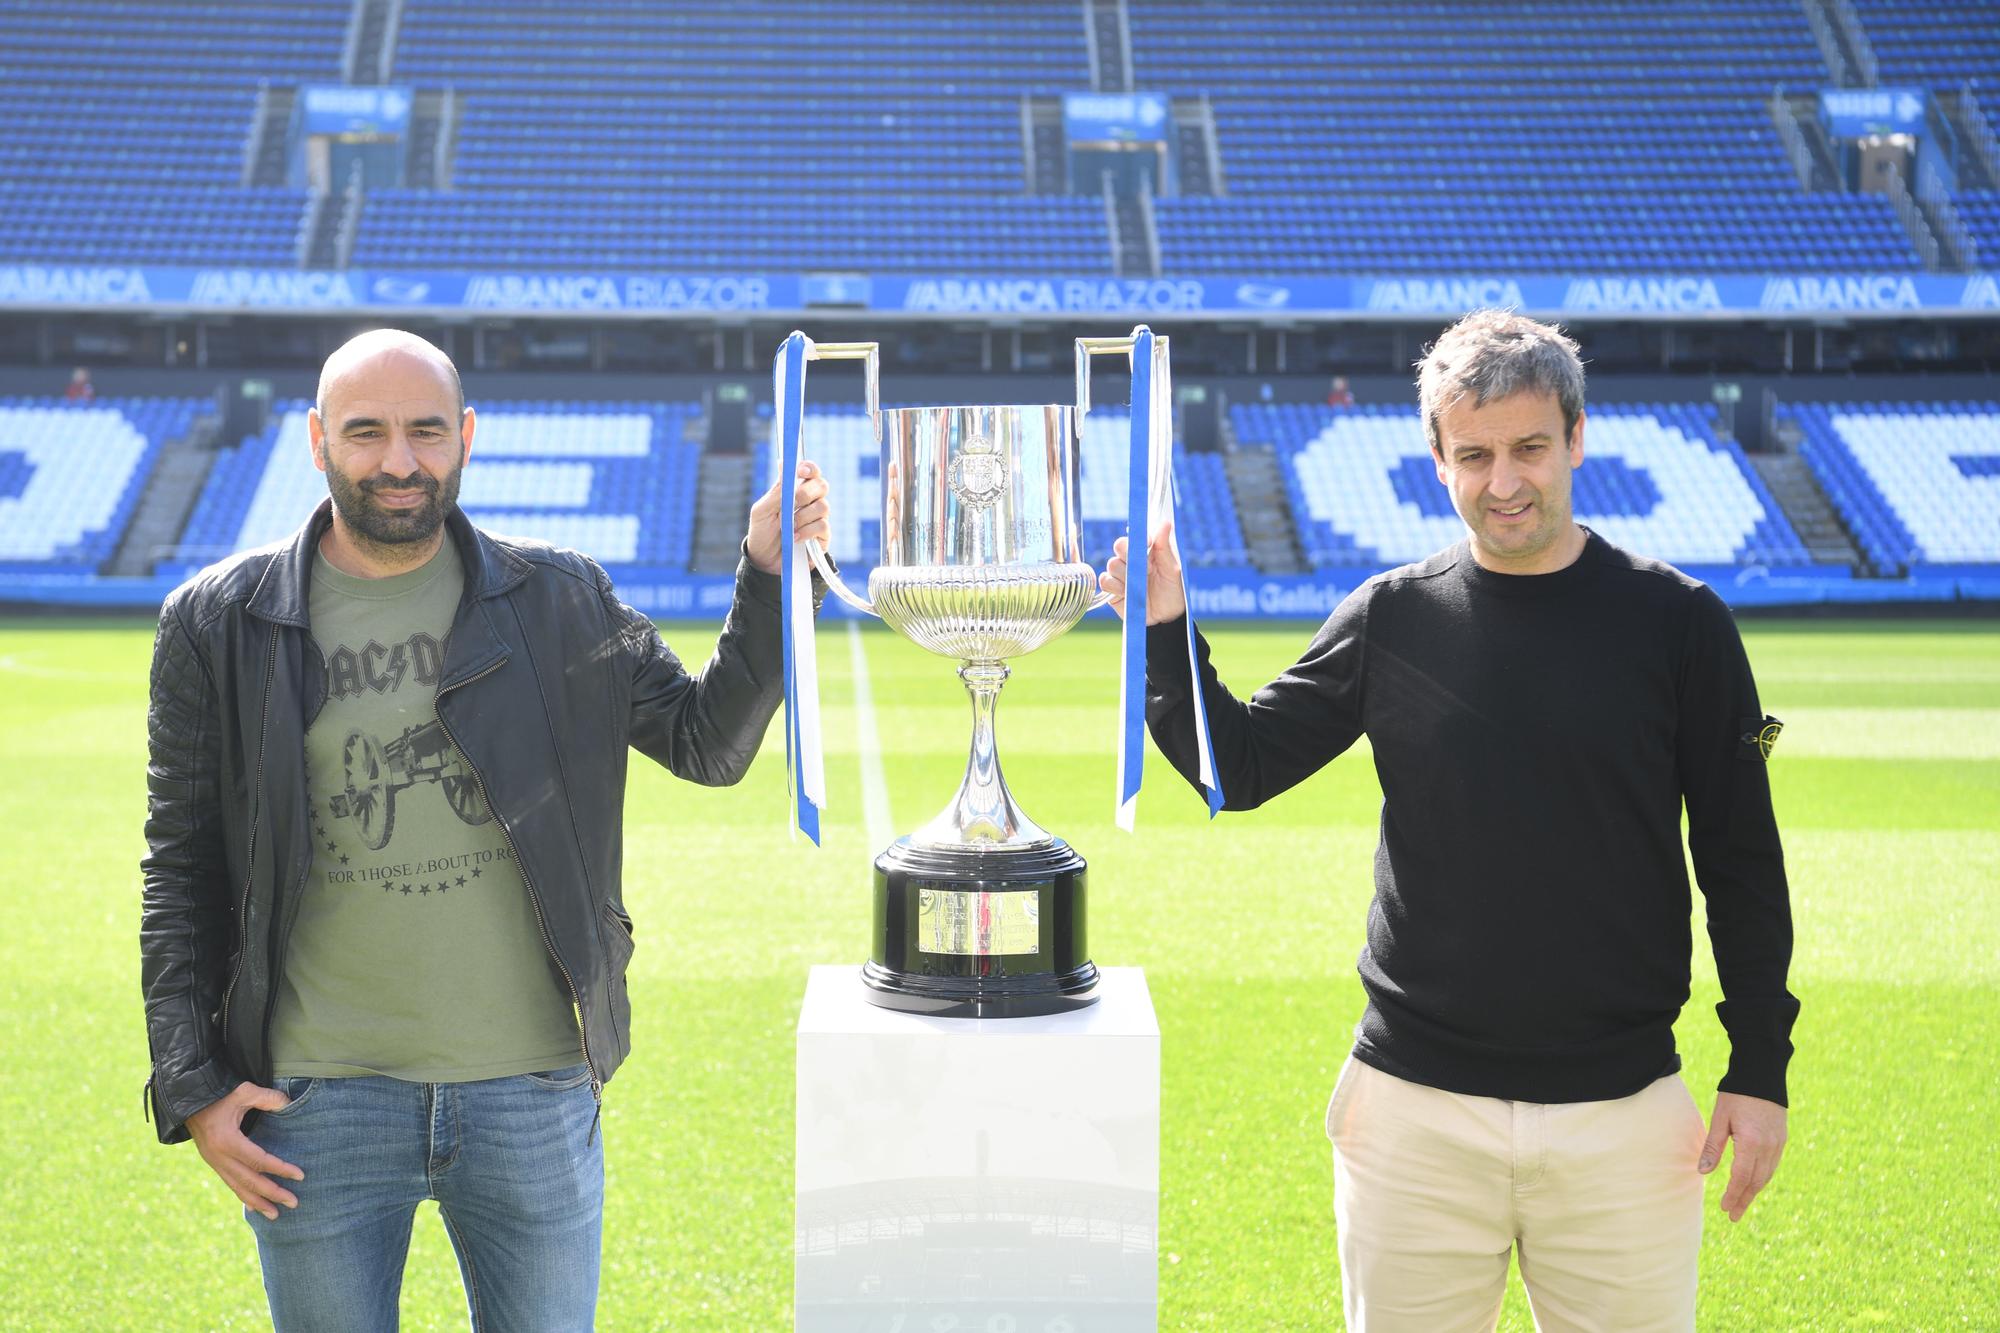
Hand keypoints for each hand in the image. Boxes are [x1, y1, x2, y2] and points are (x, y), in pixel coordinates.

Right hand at [187, 1081, 304, 1220]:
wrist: (186, 1102)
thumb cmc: (218, 1095)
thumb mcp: (242, 1091)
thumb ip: (266, 1097)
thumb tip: (288, 1103)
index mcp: (227, 1141)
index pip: (259, 1160)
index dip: (280, 1169)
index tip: (300, 1176)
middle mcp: (219, 1157)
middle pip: (250, 1181)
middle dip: (273, 1194)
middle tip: (294, 1203)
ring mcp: (214, 1163)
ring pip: (238, 1188)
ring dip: (258, 1202)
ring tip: (276, 1215)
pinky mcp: (214, 1164)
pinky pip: (230, 1184)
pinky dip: (243, 1197)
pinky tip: (255, 1207)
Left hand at [746, 459, 829, 575]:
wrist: (765, 560)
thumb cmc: (762, 532)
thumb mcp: (762, 511)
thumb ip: (776, 491)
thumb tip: (784, 464)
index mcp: (795, 490)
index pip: (810, 472)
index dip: (809, 468)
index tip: (801, 471)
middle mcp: (810, 501)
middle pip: (821, 485)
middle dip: (805, 493)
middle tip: (791, 504)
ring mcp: (818, 518)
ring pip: (823, 507)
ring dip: (802, 517)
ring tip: (788, 528)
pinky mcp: (823, 536)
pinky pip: (822, 526)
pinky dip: (807, 531)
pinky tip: (795, 538)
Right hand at [1099, 520, 1185, 625]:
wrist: (1165, 618)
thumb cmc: (1172, 591)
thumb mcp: (1172, 569)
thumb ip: (1164, 546)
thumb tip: (1166, 522)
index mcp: (1144, 552)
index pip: (1133, 537)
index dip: (1137, 539)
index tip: (1148, 545)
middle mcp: (1129, 561)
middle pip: (1118, 546)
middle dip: (1129, 556)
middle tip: (1145, 570)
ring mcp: (1119, 575)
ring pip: (1112, 564)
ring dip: (1126, 575)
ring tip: (1139, 586)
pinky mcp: (1111, 590)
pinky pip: (1105, 580)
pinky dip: (1115, 586)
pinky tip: (1126, 593)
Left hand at [1699, 1091, 1787, 1221]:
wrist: (1762, 1075)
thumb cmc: (1736, 1096)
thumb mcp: (1720, 1119)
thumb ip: (1713, 1147)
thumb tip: (1703, 1173)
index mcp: (1751, 1143)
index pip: (1741, 1177)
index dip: (1733, 1195)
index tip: (1724, 1209)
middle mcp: (1769, 1147)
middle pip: (1756, 1182)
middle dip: (1744, 1200)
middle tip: (1733, 1216)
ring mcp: (1778, 1144)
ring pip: (1766, 1175)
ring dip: (1753, 1191)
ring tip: (1741, 1204)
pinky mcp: (1782, 1139)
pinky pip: (1772, 1165)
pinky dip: (1762, 1178)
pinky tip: (1753, 1184)